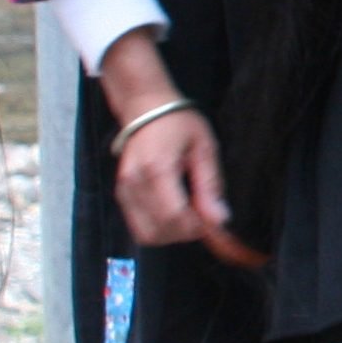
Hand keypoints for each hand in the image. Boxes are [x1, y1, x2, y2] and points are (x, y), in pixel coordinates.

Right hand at [97, 30, 229, 249]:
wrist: (146, 108)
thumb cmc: (179, 122)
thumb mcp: (204, 148)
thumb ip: (210, 185)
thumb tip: (220, 219)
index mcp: (156, 168)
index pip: (174, 215)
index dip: (197, 226)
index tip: (215, 221)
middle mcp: (134, 183)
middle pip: (159, 230)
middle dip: (186, 232)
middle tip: (204, 216)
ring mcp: (123, 190)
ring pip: (147, 234)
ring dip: (172, 234)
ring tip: (191, 214)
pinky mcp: (121, 194)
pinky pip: (139, 226)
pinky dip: (159, 228)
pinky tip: (175, 212)